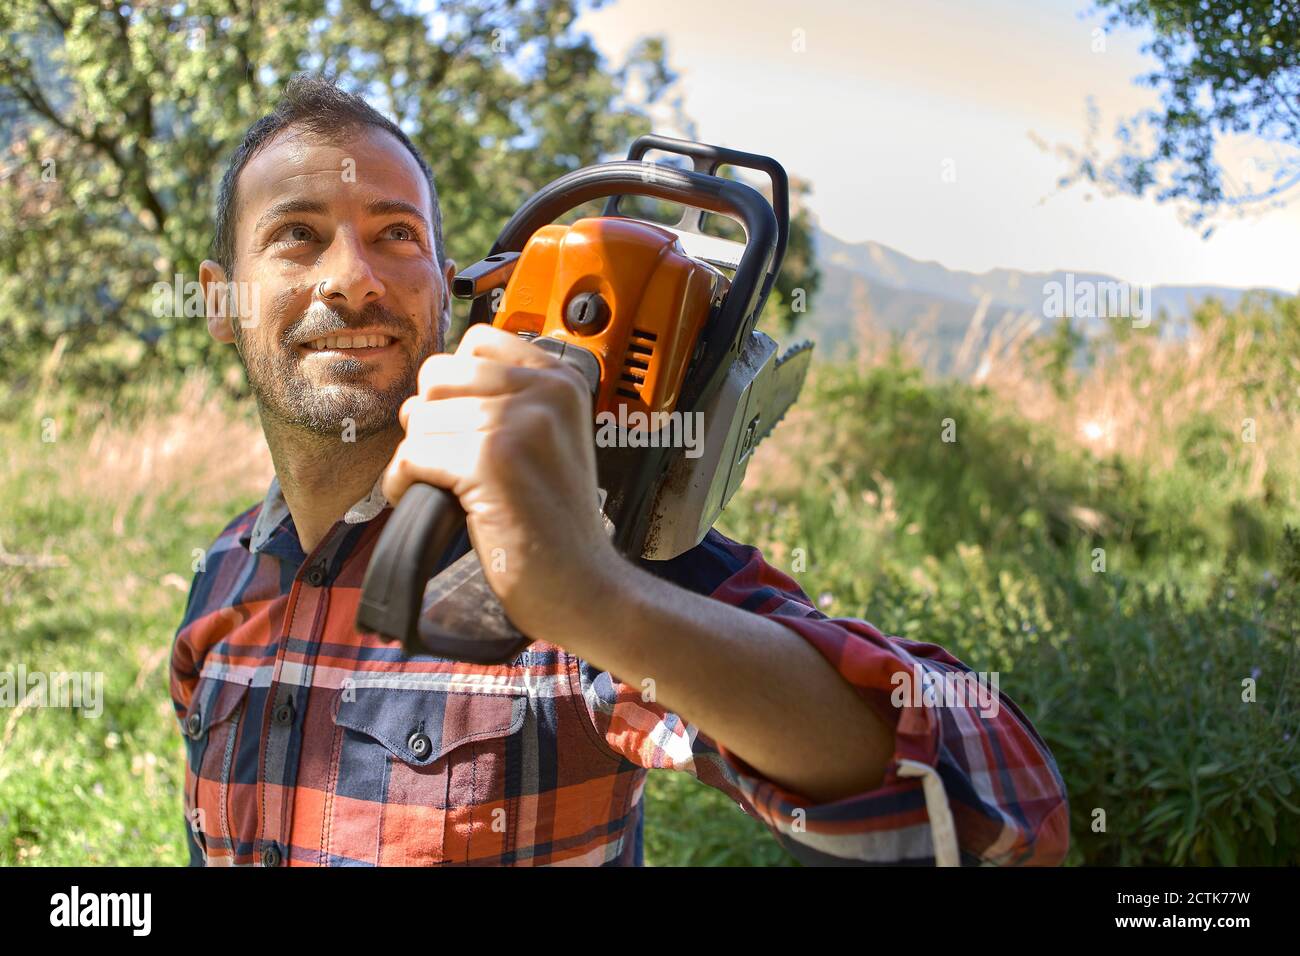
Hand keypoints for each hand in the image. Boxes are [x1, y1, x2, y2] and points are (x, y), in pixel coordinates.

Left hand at [382, 324, 624, 636]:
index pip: (477, 341)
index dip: (454, 383)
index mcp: (562, 380)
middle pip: (439, 375)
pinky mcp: (491, 461)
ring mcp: (519, 424)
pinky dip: (405, 482)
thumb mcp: (550, 438)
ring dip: (416, 457)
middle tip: (446, 458)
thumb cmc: (556, 522)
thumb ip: (508, 399)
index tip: (461, 423)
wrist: (584, 585)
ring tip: (441, 485)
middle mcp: (545, 393)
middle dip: (430, 418)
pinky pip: (413, 454)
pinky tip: (429, 500)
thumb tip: (431, 383)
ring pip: (421, 418)